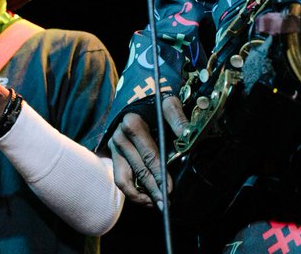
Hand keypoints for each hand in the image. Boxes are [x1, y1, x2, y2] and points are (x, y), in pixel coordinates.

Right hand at [107, 95, 187, 209]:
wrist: (136, 97)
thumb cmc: (155, 102)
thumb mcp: (168, 103)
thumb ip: (177, 118)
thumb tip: (187, 135)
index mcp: (132, 123)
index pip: (149, 156)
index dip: (159, 174)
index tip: (169, 189)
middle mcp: (119, 137)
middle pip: (138, 170)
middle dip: (153, 189)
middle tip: (165, 203)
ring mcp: (114, 147)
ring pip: (124, 180)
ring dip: (139, 196)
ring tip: (155, 203)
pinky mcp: (113, 155)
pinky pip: (120, 179)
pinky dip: (132, 191)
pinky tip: (146, 197)